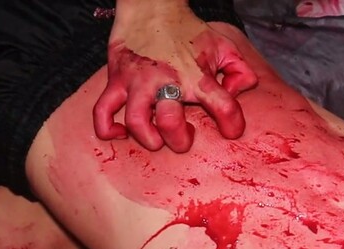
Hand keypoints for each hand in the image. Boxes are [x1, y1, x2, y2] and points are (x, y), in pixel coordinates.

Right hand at [94, 5, 257, 151]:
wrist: (152, 7)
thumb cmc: (188, 31)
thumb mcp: (223, 47)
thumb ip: (240, 72)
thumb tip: (239, 93)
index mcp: (196, 76)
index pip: (223, 106)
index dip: (232, 124)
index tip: (232, 131)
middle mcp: (166, 81)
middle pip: (170, 123)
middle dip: (180, 140)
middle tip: (185, 137)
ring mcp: (137, 82)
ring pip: (136, 121)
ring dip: (147, 138)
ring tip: (157, 140)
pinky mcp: (116, 80)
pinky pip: (102, 111)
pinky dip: (107, 129)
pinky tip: (120, 134)